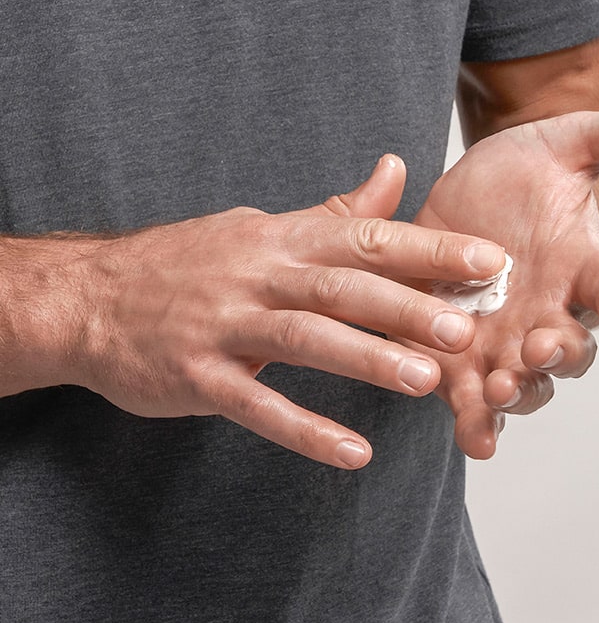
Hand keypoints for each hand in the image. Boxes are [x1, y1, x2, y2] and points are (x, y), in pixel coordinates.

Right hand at [58, 155, 504, 468]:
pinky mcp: (197, 375)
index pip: (362, 236)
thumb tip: (393, 170)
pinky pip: (256, 404)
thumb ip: (332, 212)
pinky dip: (304, 428)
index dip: (426, 249)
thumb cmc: (184, 263)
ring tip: (424, 382)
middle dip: (405, 306)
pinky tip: (352, 452)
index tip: (487, 262)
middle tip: (467, 328)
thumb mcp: (259, 229)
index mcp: (276, 239)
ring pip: (303, 339)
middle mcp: (254, 275)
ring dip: (365, 359)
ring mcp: (223, 325)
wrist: (87, 294)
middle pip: (339, 286)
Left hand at [400, 108, 598, 458]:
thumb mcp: (562, 144)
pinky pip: (467, 393)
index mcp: (576, 265)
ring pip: (522, 382)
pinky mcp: (455, 351)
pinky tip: (473, 433)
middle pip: (568, 349)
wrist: (456, 196)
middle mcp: (546, 311)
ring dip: (514, 394)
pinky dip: (472, 415)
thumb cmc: (517, 173)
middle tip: (540, 348)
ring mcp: (501, 337)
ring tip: (499, 396)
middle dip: (559, 354)